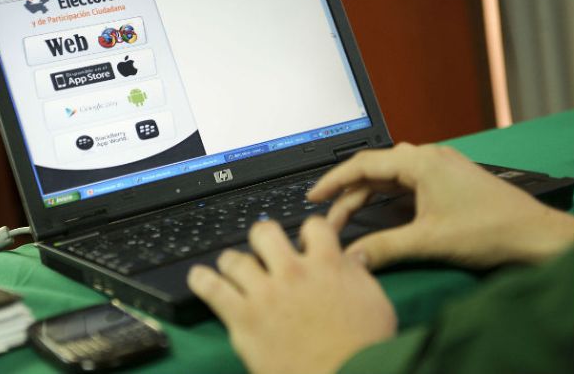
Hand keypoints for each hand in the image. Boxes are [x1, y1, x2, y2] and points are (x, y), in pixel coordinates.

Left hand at [187, 216, 396, 373]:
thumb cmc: (364, 347)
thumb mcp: (374, 301)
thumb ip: (358, 274)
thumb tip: (351, 259)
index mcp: (327, 264)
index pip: (312, 226)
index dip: (307, 232)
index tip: (304, 241)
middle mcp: (292, 271)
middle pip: (265, 232)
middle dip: (264, 238)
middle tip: (264, 251)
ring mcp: (265, 293)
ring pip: (234, 258)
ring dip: (233, 262)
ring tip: (234, 269)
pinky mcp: (244, 318)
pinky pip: (212, 288)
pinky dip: (201, 279)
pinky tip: (199, 277)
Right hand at [307, 143, 573, 269]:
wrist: (534, 235)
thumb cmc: (490, 230)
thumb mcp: (428, 240)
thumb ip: (384, 247)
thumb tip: (350, 256)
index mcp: (421, 161)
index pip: (363, 163)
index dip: (334, 181)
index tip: (314, 196)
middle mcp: (429, 157)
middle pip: (375, 170)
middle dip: (349, 194)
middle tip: (330, 218)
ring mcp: (441, 167)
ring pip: (391, 176)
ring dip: (369, 195)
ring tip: (349, 216)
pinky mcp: (448, 179)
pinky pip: (408, 181)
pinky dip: (389, 196)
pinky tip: (382, 213)